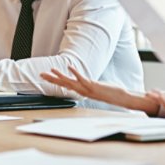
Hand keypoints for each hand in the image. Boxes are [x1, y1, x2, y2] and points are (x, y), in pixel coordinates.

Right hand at [41, 66, 160, 115]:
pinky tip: (69, 66)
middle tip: (41, 74)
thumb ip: (92, 86)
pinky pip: (82, 78)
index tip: (47, 76)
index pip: (66, 85)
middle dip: (52, 79)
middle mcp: (83, 91)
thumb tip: (88, 82)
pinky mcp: (93, 85)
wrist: (122, 98)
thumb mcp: (99, 88)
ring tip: (50, 70)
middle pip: (64, 84)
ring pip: (70, 82)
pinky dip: (75, 72)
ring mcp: (87, 88)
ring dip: (60, 76)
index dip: (57, 80)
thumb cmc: (112, 93)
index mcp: (83, 91)